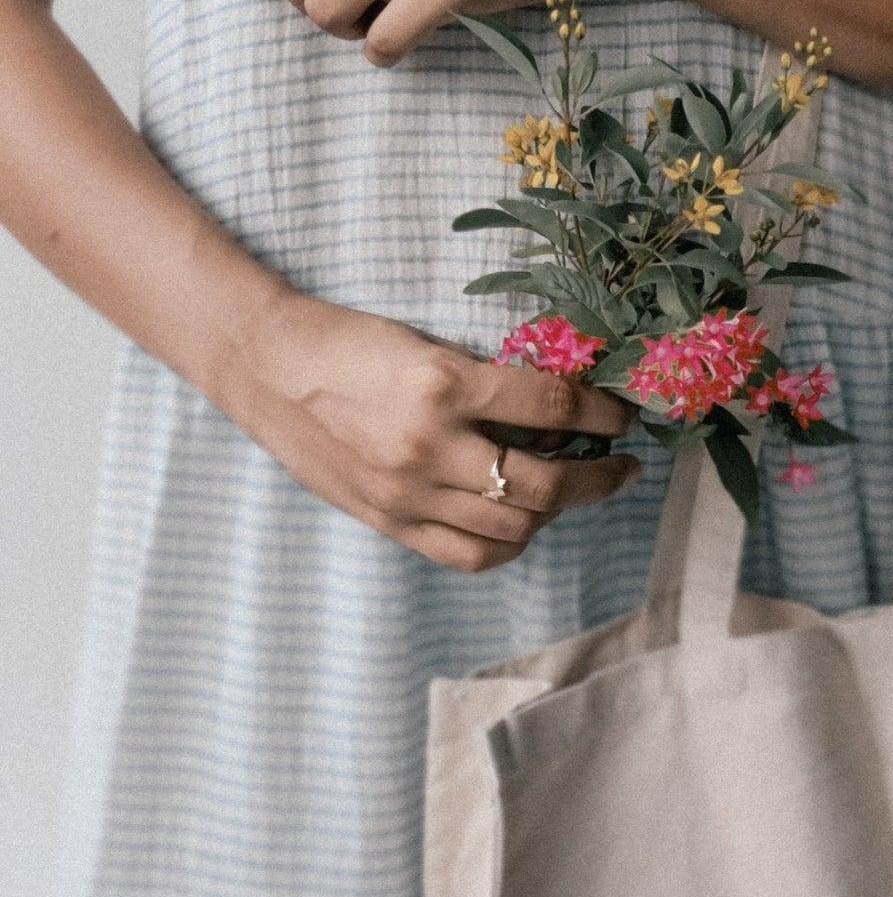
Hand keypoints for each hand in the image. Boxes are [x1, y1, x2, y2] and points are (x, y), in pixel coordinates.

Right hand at [223, 291, 643, 572]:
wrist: (267, 366)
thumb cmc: (348, 341)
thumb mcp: (426, 343)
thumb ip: (488, 382)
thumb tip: (561, 407)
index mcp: (443, 384)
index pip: (551, 406)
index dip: (602, 413)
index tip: (623, 416)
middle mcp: (429, 446)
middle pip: (544, 484)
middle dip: (599, 478)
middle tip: (622, 467)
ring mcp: (408, 492)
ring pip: (513, 528)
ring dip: (557, 513)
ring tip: (570, 491)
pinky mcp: (390, 521)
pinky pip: (468, 555)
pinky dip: (508, 545)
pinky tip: (522, 524)